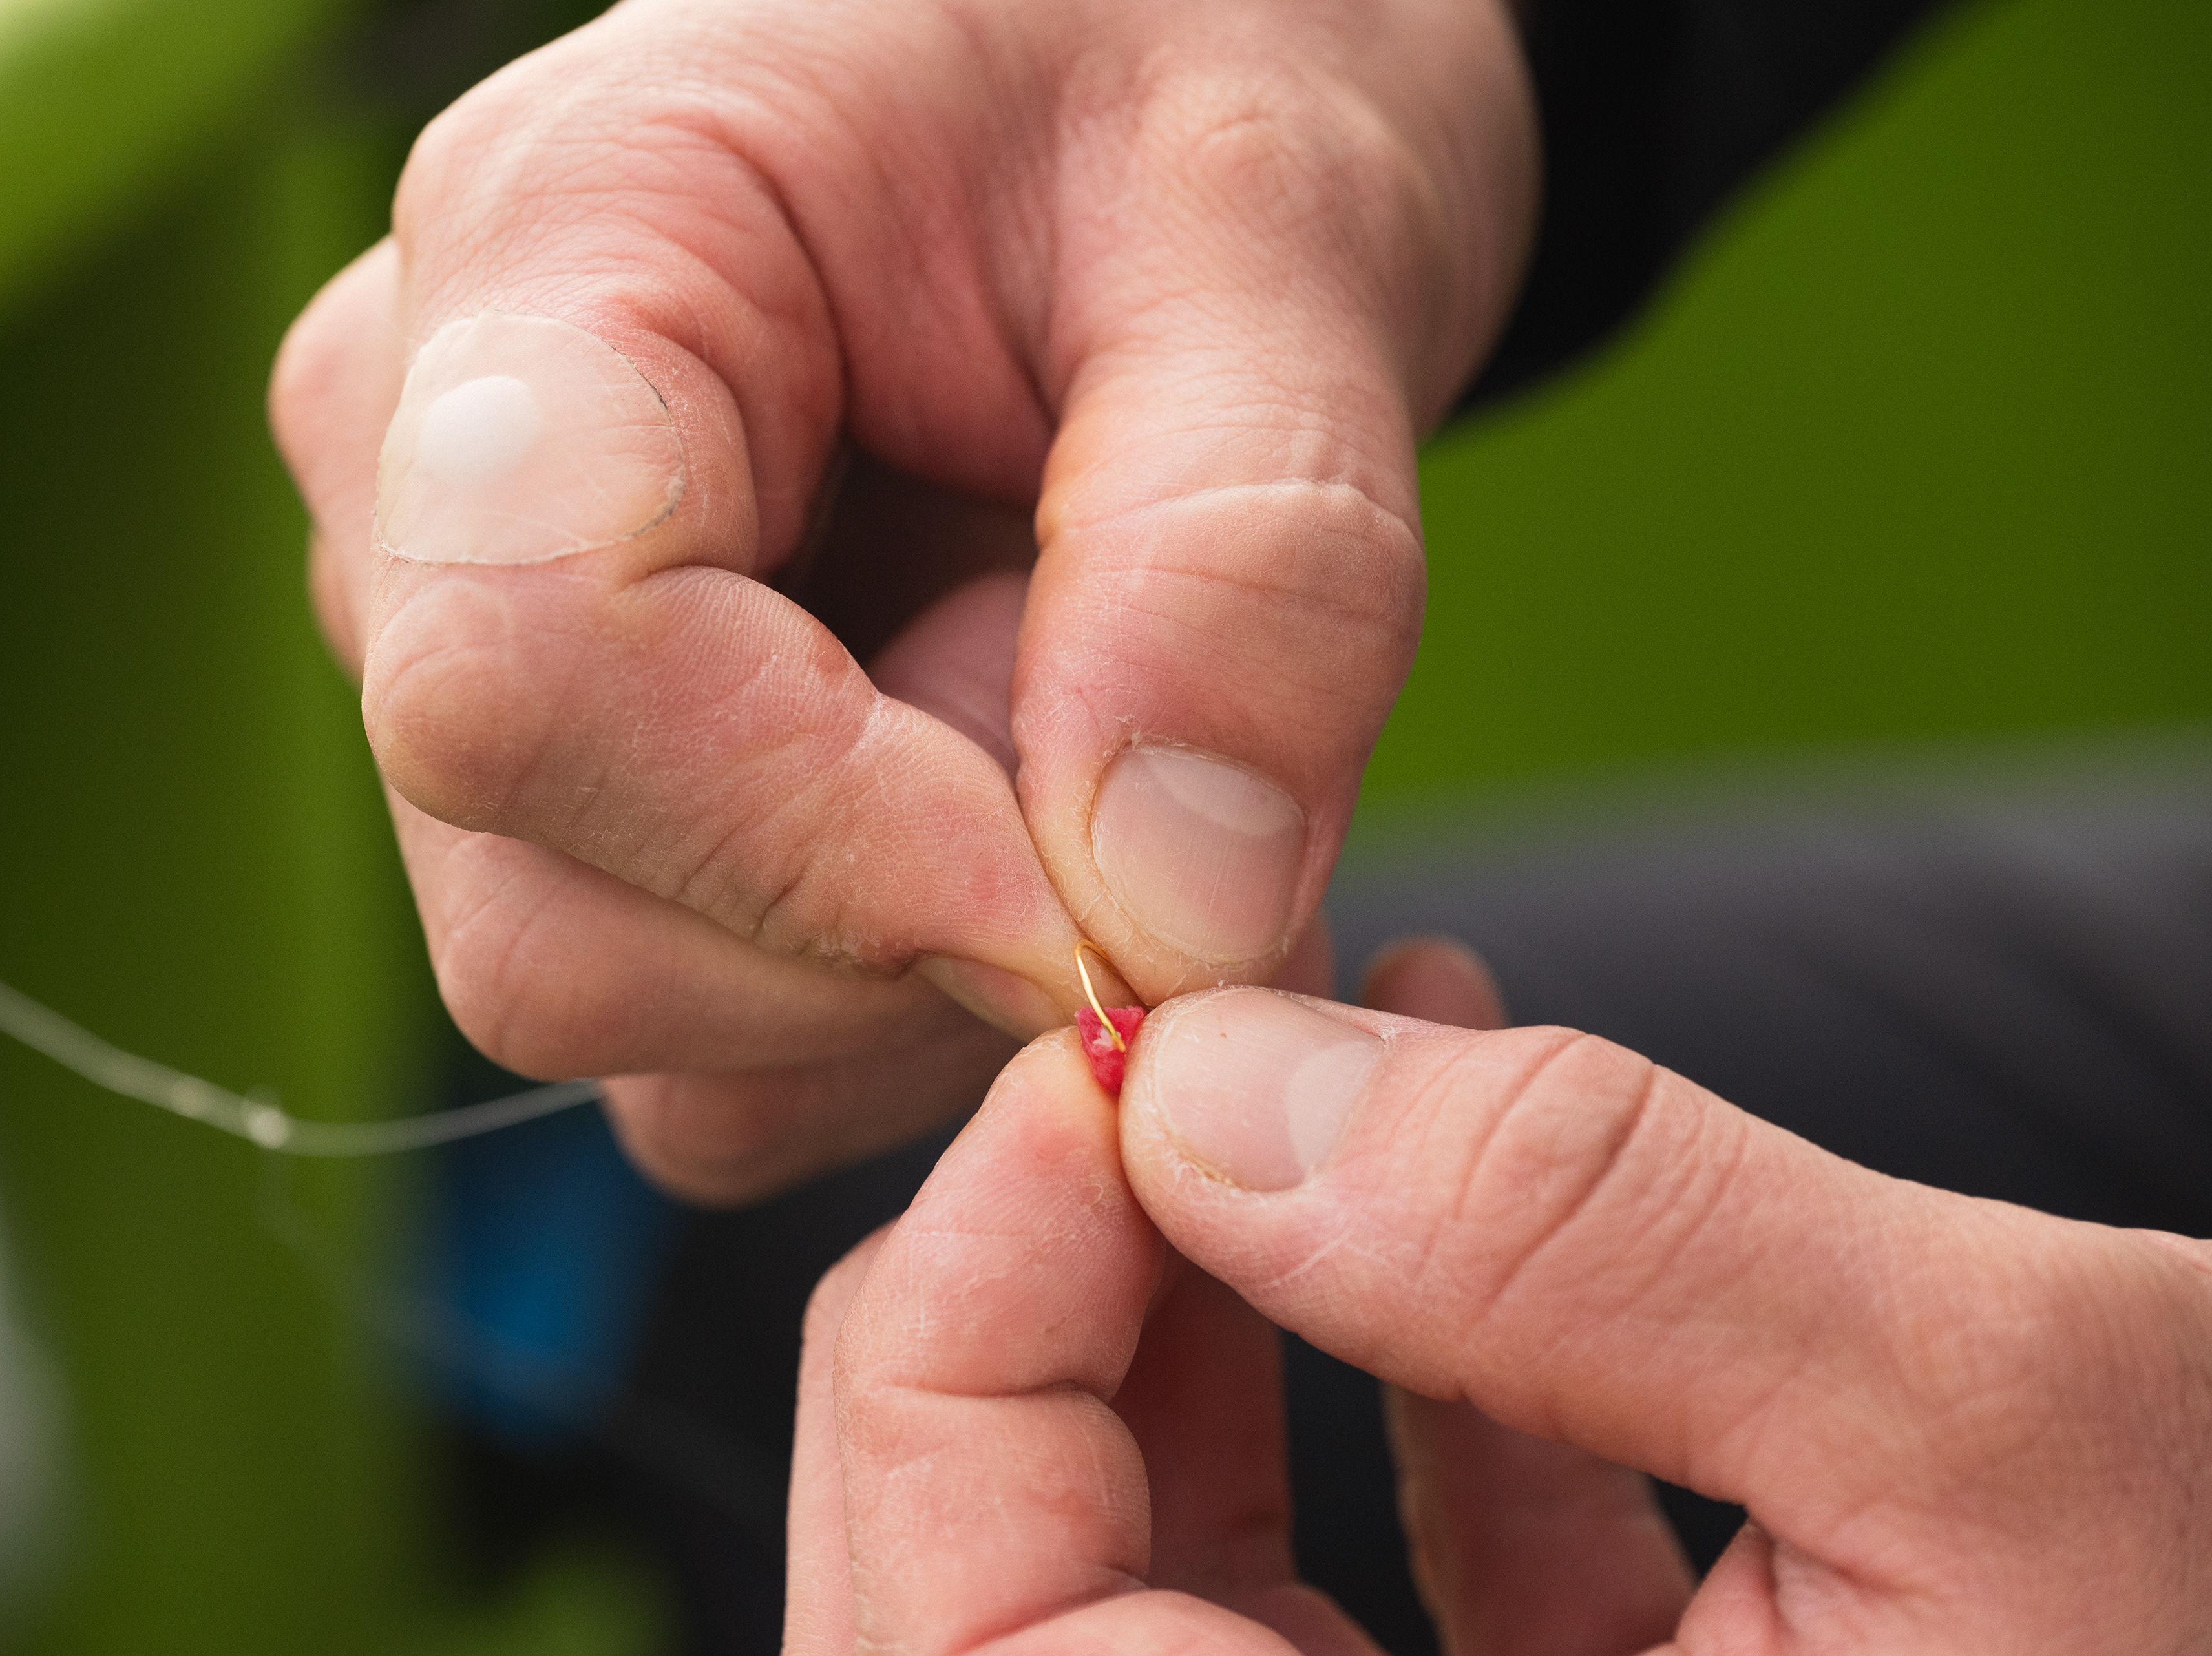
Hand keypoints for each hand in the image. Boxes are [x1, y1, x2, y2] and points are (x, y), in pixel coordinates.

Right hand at [267, 0, 1535, 1200]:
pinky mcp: (574, 810)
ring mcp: (483, 669)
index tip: (1117, 880)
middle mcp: (425, 492)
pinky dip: (907, 1015)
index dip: (830, 853)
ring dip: (925, 979)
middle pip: (552, 922)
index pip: (530, 675)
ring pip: (624, 1012)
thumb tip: (1166, 917)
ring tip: (1085, 724)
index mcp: (551, 257)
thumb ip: (1253, 558)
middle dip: (910, 926)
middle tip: (1144, 742)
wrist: (1150, 103)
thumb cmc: (1183, 78)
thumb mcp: (1285, 232)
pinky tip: (1028, 822)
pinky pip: (698, 1057)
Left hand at [795, 940, 2211, 1650]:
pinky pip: (1364, 1624)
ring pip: (1156, 1598)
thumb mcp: (2015, 1436)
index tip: (1098, 1063)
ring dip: (1211, 1310)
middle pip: (996, 1610)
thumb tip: (1213, 1083)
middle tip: (1189, 1040)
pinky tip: (1470, 1199)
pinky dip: (1388, 1404)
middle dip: (1055, 1290)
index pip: (959, 1646)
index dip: (964, 1323)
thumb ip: (1590, 1243)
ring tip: (1327, 1056)